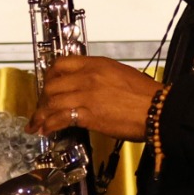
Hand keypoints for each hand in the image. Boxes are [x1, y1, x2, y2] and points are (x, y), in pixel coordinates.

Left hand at [31, 56, 159, 142]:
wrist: (157, 109)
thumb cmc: (145, 94)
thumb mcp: (121, 74)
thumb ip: (102, 76)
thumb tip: (91, 86)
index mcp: (96, 64)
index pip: (62, 64)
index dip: (50, 76)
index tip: (48, 85)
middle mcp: (87, 77)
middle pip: (52, 85)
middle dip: (43, 98)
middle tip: (42, 108)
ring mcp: (86, 96)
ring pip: (52, 102)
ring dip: (41, 114)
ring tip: (36, 124)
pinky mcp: (87, 115)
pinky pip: (60, 118)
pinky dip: (49, 125)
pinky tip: (45, 130)